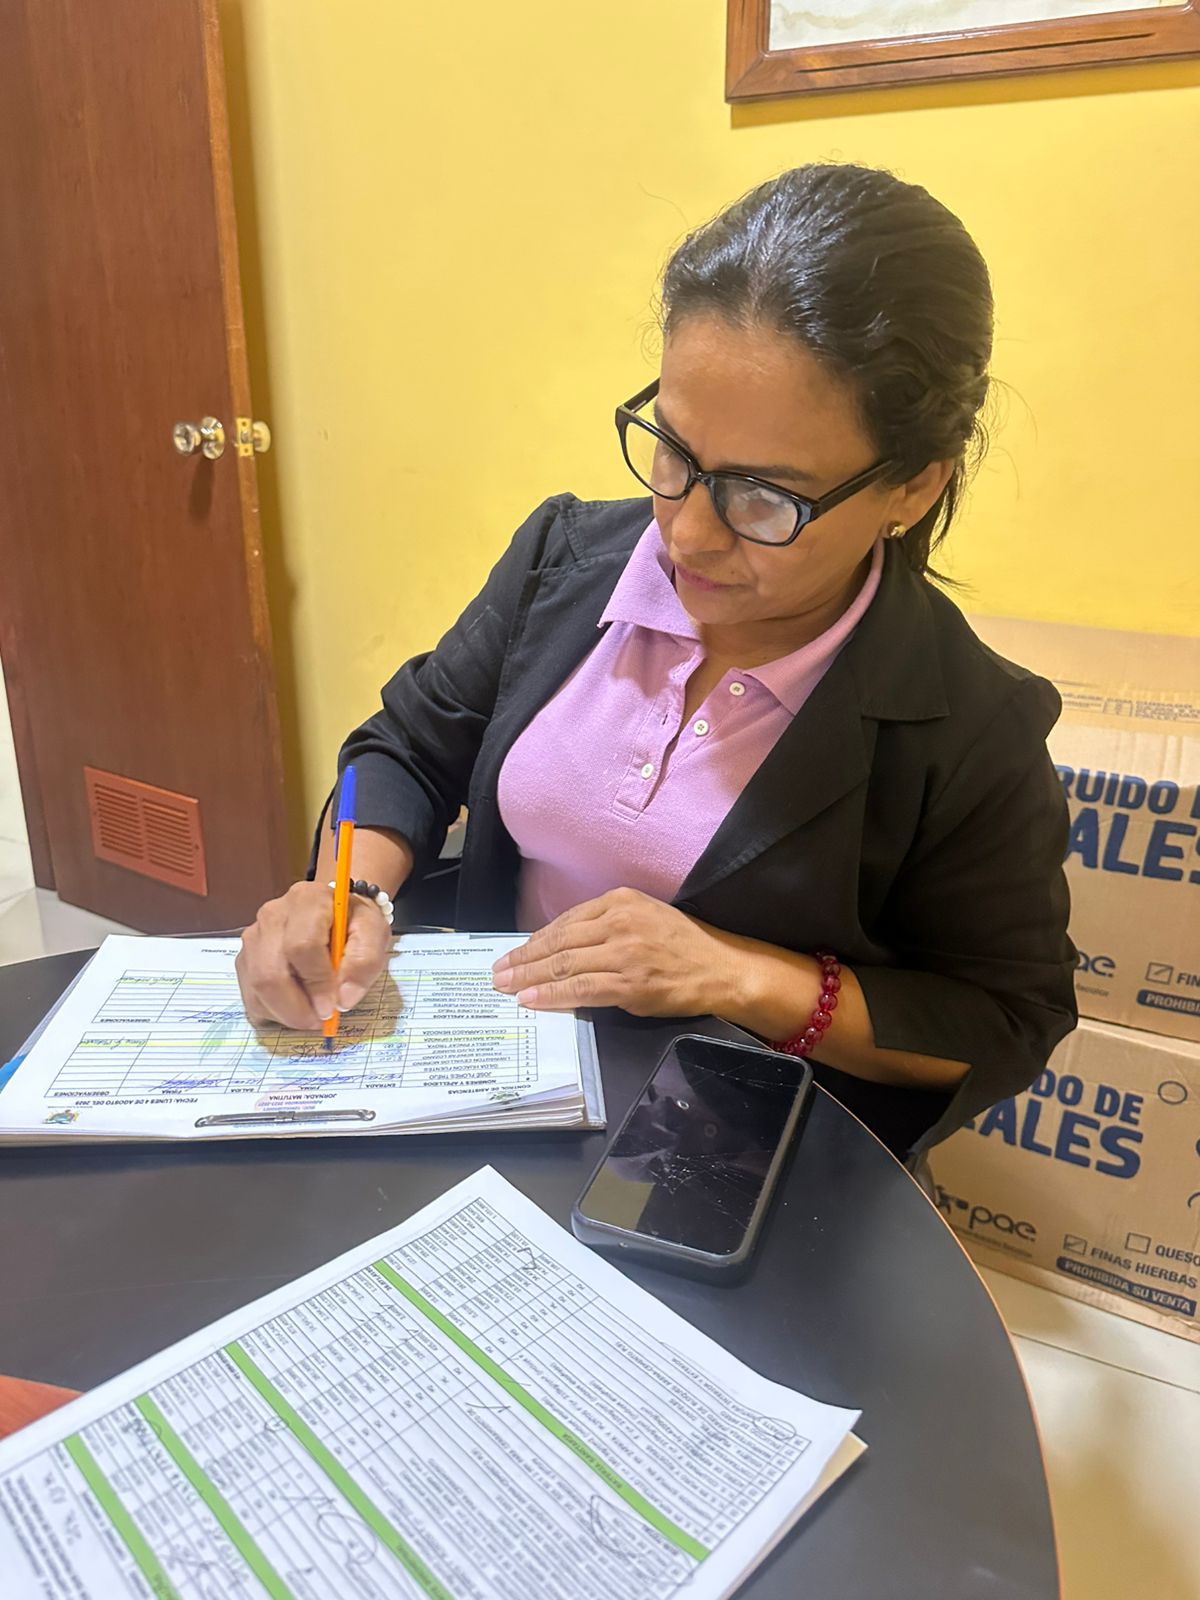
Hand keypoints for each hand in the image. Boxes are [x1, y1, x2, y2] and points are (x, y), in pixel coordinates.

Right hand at [236, 880, 391, 1028]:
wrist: (332, 911)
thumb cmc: (353, 922)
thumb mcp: (373, 933)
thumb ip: (365, 963)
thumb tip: (343, 1000)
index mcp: (307, 900)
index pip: (302, 947)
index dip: (316, 983)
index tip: (332, 1007)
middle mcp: (271, 915)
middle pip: (270, 973)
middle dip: (296, 1008)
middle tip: (321, 1020)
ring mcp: (253, 938)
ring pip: (257, 988)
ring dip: (285, 1014)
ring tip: (312, 1014)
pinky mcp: (245, 959)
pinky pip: (250, 997)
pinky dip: (273, 1013)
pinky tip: (296, 1007)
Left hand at [491, 887, 743, 1016]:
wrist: (723, 968)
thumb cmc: (684, 945)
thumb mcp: (644, 917)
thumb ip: (606, 927)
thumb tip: (562, 949)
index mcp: (620, 901)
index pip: (564, 922)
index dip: (534, 941)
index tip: (513, 954)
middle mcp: (619, 922)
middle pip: (557, 942)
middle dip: (522, 959)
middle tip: (496, 973)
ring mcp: (624, 953)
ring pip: (564, 965)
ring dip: (528, 978)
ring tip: (505, 987)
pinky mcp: (630, 983)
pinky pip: (581, 989)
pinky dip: (551, 995)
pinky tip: (532, 999)